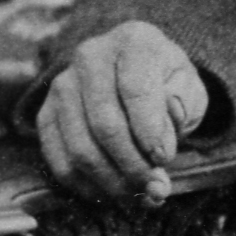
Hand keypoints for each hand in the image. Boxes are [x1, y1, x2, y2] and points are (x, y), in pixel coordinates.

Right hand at [36, 22, 208, 201]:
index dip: (150, 131)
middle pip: (105, 124)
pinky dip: (88, 186)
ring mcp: (63, 85)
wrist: (135, 77)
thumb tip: (166, 126)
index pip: (135, 89)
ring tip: (140, 195)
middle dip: (133, 165)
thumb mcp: (188, 88)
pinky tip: (113, 193)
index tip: (164, 159)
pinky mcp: (47, 114)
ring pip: (81, 148)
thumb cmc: (166, 85)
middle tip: (157, 188)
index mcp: (133, 41)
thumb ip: (182, 104)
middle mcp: (91, 56)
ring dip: (113, 182)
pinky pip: (60, 161)